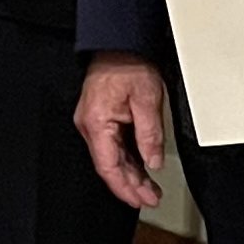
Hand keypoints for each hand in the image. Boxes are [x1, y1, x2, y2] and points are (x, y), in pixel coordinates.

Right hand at [75, 55, 172, 208]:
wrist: (119, 43)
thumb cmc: (128, 63)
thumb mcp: (147, 99)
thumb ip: (149, 135)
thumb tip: (153, 162)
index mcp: (97, 123)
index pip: (109, 167)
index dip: (125, 188)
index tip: (140, 200)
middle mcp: (90, 125)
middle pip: (109, 166)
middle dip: (131, 185)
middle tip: (151, 198)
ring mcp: (94, 122)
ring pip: (111, 158)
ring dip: (130, 174)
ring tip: (149, 188)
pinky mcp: (101, 118)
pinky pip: (112, 146)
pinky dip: (127, 159)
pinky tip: (140, 168)